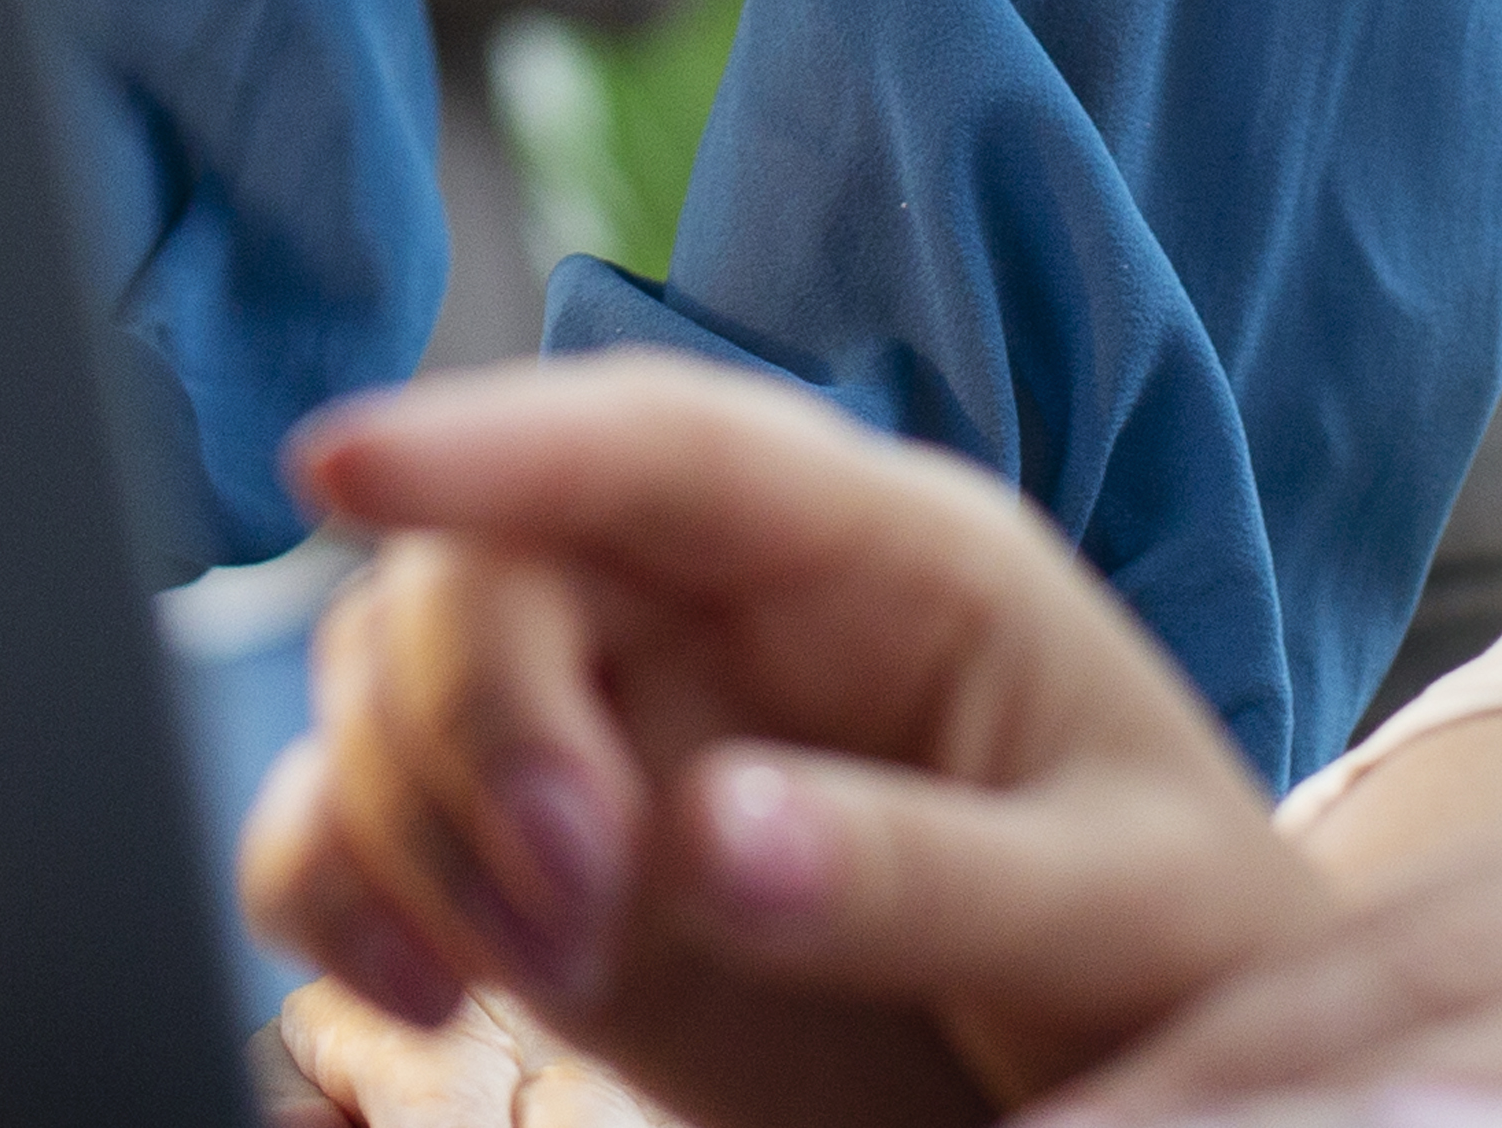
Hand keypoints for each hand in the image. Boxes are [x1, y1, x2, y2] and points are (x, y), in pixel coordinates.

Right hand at [231, 359, 1325, 1125]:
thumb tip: (706, 836)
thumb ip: (921, 868)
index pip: (662, 444)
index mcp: (881, 555)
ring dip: (404, 819)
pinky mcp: (543, 860)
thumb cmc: (1166, 949)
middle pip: (491, 567)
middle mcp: (717, 608)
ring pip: (392, 680)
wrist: (1143, 1066)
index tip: (339, 463)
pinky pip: (357, 819)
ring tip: (545, 979)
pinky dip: (336, 884)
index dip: (492, 436)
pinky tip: (413, 987)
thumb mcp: (1109, 904)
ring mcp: (616, 726)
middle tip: (574, 918)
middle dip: (480, 728)